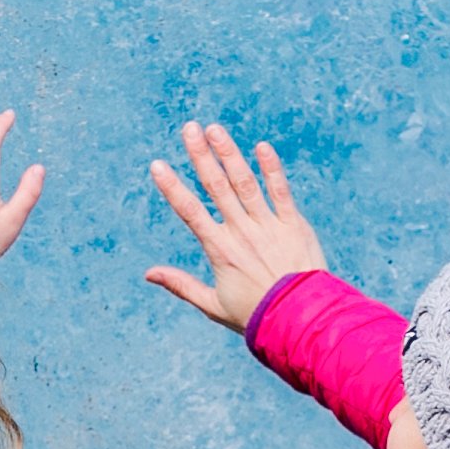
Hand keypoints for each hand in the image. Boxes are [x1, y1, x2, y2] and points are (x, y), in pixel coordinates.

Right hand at [143, 121, 331, 330]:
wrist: (300, 320)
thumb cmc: (255, 315)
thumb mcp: (213, 305)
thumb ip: (181, 285)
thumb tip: (148, 273)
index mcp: (220, 250)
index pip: (190, 212)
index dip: (172, 187)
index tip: (157, 165)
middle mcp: (242, 232)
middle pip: (216, 187)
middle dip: (201, 155)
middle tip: (189, 128)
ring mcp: (269, 226)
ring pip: (245, 183)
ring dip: (229, 154)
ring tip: (215, 129)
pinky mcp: (294, 225)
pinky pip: (281, 192)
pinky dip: (272, 169)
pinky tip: (262, 147)